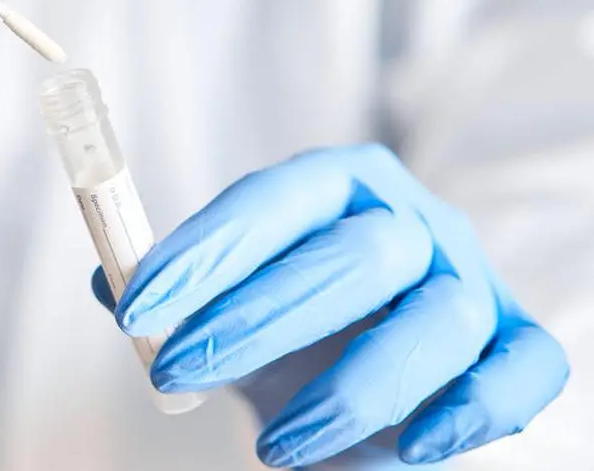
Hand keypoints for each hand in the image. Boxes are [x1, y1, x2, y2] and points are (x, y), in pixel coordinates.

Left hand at [92, 144, 568, 466]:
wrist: (371, 373)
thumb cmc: (291, 327)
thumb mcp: (229, 303)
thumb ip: (177, 293)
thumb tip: (109, 281)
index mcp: (337, 188)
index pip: (272, 201)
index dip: (204, 252)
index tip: (138, 309)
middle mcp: (411, 223)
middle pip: (352, 256)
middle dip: (255, 319)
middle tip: (176, 373)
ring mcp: (470, 282)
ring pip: (434, 321)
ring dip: (351, 390)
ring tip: (270, 446)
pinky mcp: (513, 345)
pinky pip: (521, 370)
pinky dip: (472, 411)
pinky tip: (409, 448)